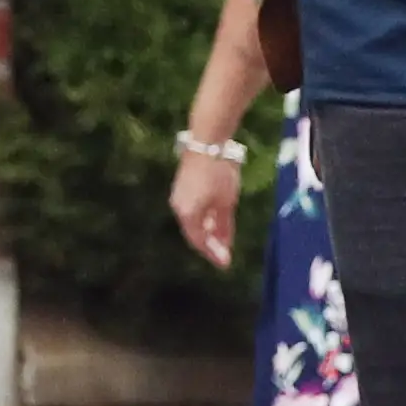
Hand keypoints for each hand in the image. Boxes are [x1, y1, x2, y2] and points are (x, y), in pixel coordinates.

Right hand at [168, 147, 240, 268]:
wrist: (207, 141)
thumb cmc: (219, 173)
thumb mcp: (226, 202)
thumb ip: (224, 226)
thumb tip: (224, 247)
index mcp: (188, 215)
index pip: (200, 242)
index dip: (213, 254)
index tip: (225, 264)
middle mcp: (179, 208)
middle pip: (195, 232)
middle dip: (210, 243)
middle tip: (225, 253)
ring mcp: (178, 196)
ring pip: (193, 220)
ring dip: (208, 229)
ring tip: (223, 236)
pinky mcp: (182, 186)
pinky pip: (192, 208)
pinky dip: (204, 216)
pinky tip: (216, 217)